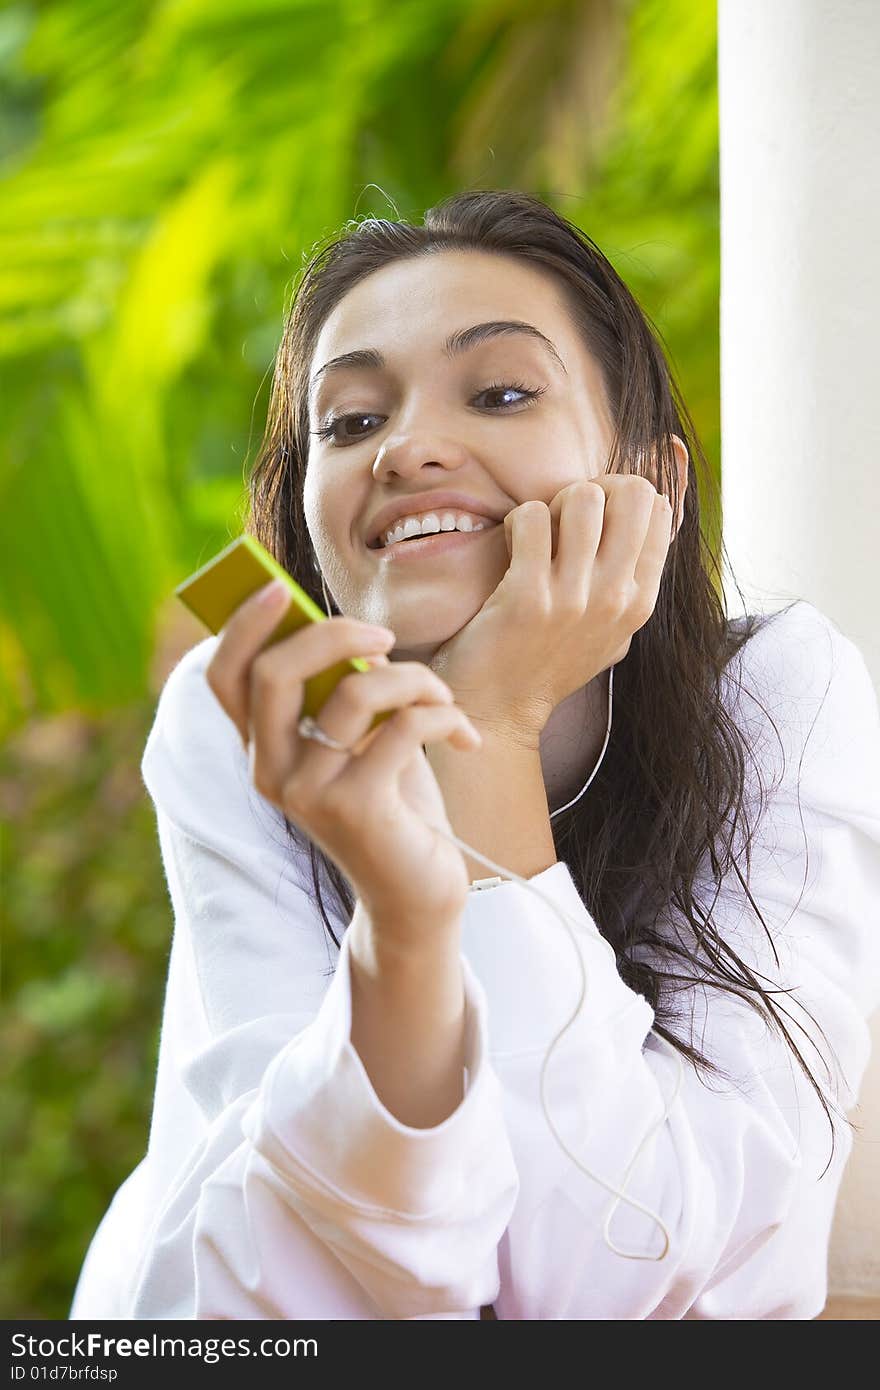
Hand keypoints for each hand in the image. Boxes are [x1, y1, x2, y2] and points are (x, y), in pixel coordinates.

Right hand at [205, 586, 483, 940]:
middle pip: (274, 672)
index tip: (280, 588)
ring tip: (441, 697)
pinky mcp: (355, 809)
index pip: (224, 677)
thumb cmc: (392, 805)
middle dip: (335, 634)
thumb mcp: (361, 741)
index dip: (242, 625)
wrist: (418, 895)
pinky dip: (443, 716)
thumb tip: (356, 635)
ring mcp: (309, 792)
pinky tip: (464, 735)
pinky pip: (403, 727)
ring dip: (411, 679)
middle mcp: (271, 772)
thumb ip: (344, 691)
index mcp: (263, 750)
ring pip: (353, 693)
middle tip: (385, 637)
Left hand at [427, 475, 674, 746]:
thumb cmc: (548, 662)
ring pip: (582, 497)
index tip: (592, 517)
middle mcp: (617, 599)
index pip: (656, 507)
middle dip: (593, 488)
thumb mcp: (611, 629)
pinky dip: (516, 521)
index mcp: (641, 602)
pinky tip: (511, 546)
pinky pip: (530, 517)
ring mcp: (574, 599)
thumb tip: (659, 502)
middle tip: (564, 515)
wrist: (500, 711)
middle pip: (631, 492)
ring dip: (552, 503)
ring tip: (537, 532)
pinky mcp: (529, 598)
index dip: (620, 495)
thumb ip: (635, 578)